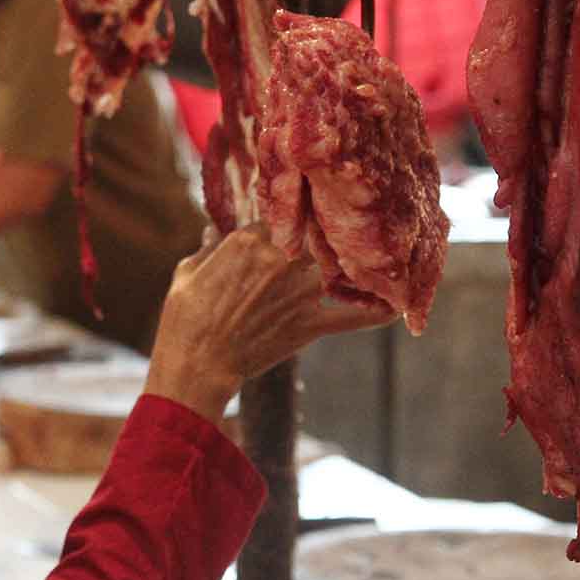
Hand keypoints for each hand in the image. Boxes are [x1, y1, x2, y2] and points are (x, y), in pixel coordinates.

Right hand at [144, 225, 398, 422]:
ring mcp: (301, 293)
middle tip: (343, 226)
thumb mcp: (187, 274)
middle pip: (319, 233)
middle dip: (329, 230)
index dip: (295, 213)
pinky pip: (353, 317)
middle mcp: (282, 260)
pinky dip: (376, 313)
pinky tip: (396, 306)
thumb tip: (211, 234)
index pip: (285, 213)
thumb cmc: (184, 319)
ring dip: (355, 263)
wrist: (198, 366)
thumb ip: (207, 250)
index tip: (302, 213)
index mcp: (250, 240)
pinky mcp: (311, 325)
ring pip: (340, 267)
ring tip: (373, 257)